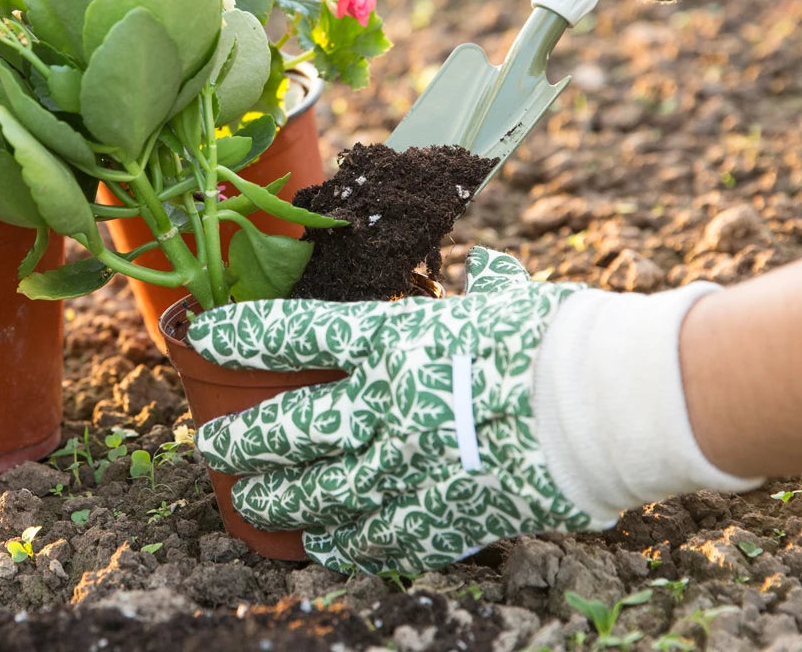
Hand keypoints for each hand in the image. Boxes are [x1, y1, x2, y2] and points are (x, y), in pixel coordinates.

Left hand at [188, 247, 596, 574]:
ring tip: (249, 504)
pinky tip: (327, 546)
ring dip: (278, 502)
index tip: (204, 336)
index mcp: (393, 342)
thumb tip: (486, 267)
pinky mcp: (445, 518)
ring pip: (320, 497)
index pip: (292, 336)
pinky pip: (381, 539)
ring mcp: (411, 470)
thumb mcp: (507, 298)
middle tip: (210, 447)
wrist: (610, 406)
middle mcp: (386, 407)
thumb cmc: (554, 337)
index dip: (241, 336)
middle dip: (241, 441)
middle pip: (288, 431)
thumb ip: (483, 287)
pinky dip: (349, 544)